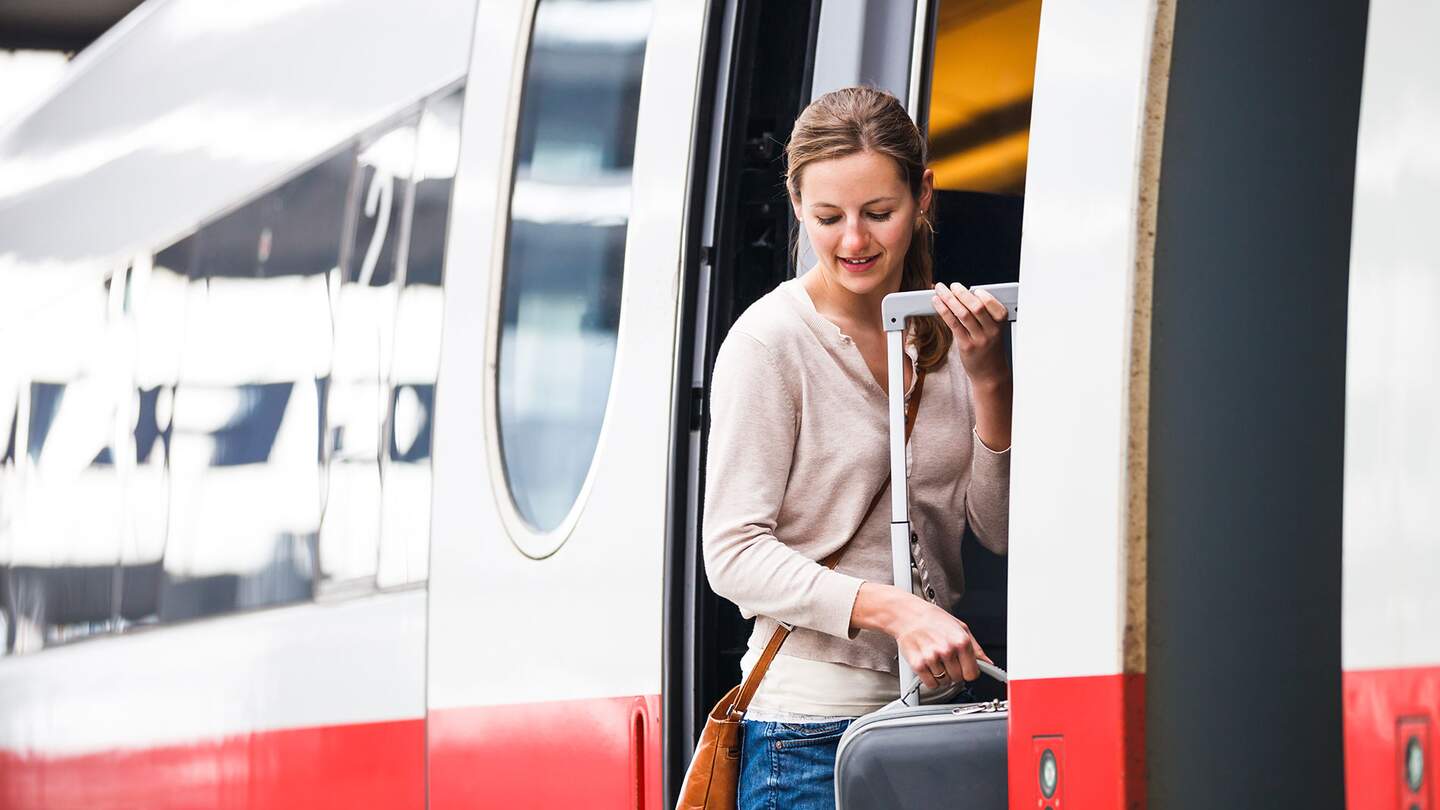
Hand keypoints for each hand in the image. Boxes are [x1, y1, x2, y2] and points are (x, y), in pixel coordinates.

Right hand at [850, 583, 991, 688]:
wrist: (907, 614)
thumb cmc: (933, 619)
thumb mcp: (960, 627)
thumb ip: (976, 648)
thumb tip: (988, 663)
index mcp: (961, 641)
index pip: (973, 674)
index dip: (968, 671)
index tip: (963, 667)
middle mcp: (948, 650)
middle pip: (958, 679)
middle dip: (953, 672)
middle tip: (946, 659)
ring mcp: (932, 658)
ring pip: (944, 682)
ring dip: (940, 675)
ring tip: (935, 659)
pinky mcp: (918, 664)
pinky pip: (930, 684)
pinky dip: (930, 679)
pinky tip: (928, 665)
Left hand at [932, 282, 1008, 386]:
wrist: (991, 374)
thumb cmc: (990, 349)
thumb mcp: (995, 330)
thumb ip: (984, 314)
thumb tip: (965, 295)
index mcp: (1001, 323)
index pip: (991, 303)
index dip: (980, 293)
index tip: (971, 288)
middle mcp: (991, 330)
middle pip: (975, 306)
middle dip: (961, 293)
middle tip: (951, 285)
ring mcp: (979, 339)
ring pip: (962, 314)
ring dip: (949, 299)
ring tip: (940, 290)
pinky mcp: (966, 346)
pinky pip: (953, 324)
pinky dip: (943, 311)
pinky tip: (937, 303)